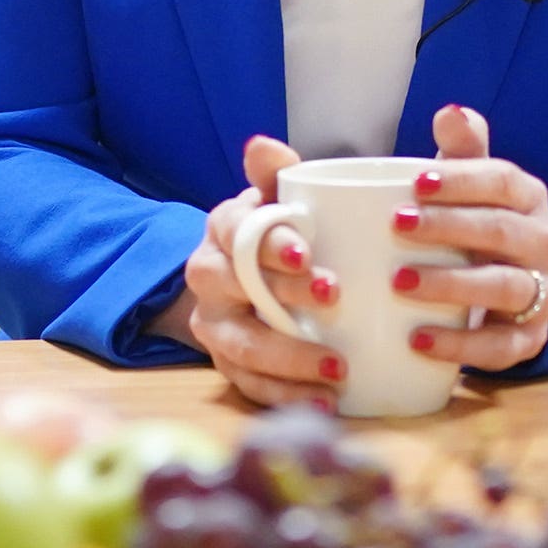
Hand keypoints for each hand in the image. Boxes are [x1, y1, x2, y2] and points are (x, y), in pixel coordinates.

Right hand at [170, 134, 346, 410]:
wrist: (251, 280)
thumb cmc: (280, 233)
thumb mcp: (279, 198)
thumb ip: (278, 174)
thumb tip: (263, 147)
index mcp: (223, 229)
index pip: (237, 230)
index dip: (269, 242)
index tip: (306, 252)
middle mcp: (208, 276)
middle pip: (236, 288)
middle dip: (283, 295)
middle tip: (335, 297)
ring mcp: (214, 325)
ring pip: (240, 345)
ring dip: (288, 358)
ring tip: (339, 367)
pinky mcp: (227, 366)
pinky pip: (248, 386)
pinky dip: (285, 395)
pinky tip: (326, 400)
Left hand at [395, 105, 547, 372]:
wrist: (508, 293)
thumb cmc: (474, 225)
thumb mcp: (469, 184)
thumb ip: (462, 150)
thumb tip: (450, 111)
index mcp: (529, 199)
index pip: (503, 182)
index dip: (462, 180)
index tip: (415, 183)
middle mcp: (545, 244)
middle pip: (504, 232)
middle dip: (451, 227)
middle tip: (397, 226)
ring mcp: (542, 294)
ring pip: (507, 287)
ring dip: (452, 285)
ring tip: (400, 282)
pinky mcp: (529, 340)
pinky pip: (504, 348)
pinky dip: (461, 346)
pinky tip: (418, 340)